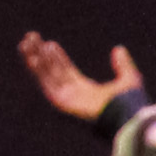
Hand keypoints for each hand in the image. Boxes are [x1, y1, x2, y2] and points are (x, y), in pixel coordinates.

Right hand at [18, 32, 139, 125]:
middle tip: (32, 38)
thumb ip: (122, 64)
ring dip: (35, 60)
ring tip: (26, 43)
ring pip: (46, 75)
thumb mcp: (128, 78)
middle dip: (41, 55)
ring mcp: (65, 99)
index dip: (57, 58)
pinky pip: (47, 84)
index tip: (50, 44)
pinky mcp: (61, 103)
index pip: (66, 70)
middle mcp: (72, 95)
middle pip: (52, 71)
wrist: (127, 117)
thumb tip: (119, 48)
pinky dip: (39, 72)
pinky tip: (33, 58)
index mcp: (86, 91)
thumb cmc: (130, 103)